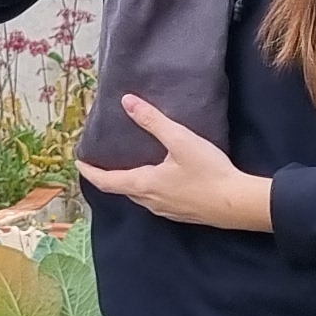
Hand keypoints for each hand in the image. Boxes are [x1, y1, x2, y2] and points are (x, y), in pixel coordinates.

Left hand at [76, 94, 273, 232]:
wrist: (236, 204)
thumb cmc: (207, 172)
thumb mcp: (180, 140)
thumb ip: (153, 121)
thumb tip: (127, 102)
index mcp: (143, 184)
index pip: (106, 181)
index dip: (89, 172)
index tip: (78, 162)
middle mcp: (149, 201)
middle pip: (121, 189)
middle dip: (108, 176)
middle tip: (101, 161)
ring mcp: (165, 210)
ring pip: (138, 196)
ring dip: (127, 182)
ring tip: (125, 166)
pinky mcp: (180, 213)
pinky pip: (154, 200)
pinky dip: (146, 188)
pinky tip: (157, 178)